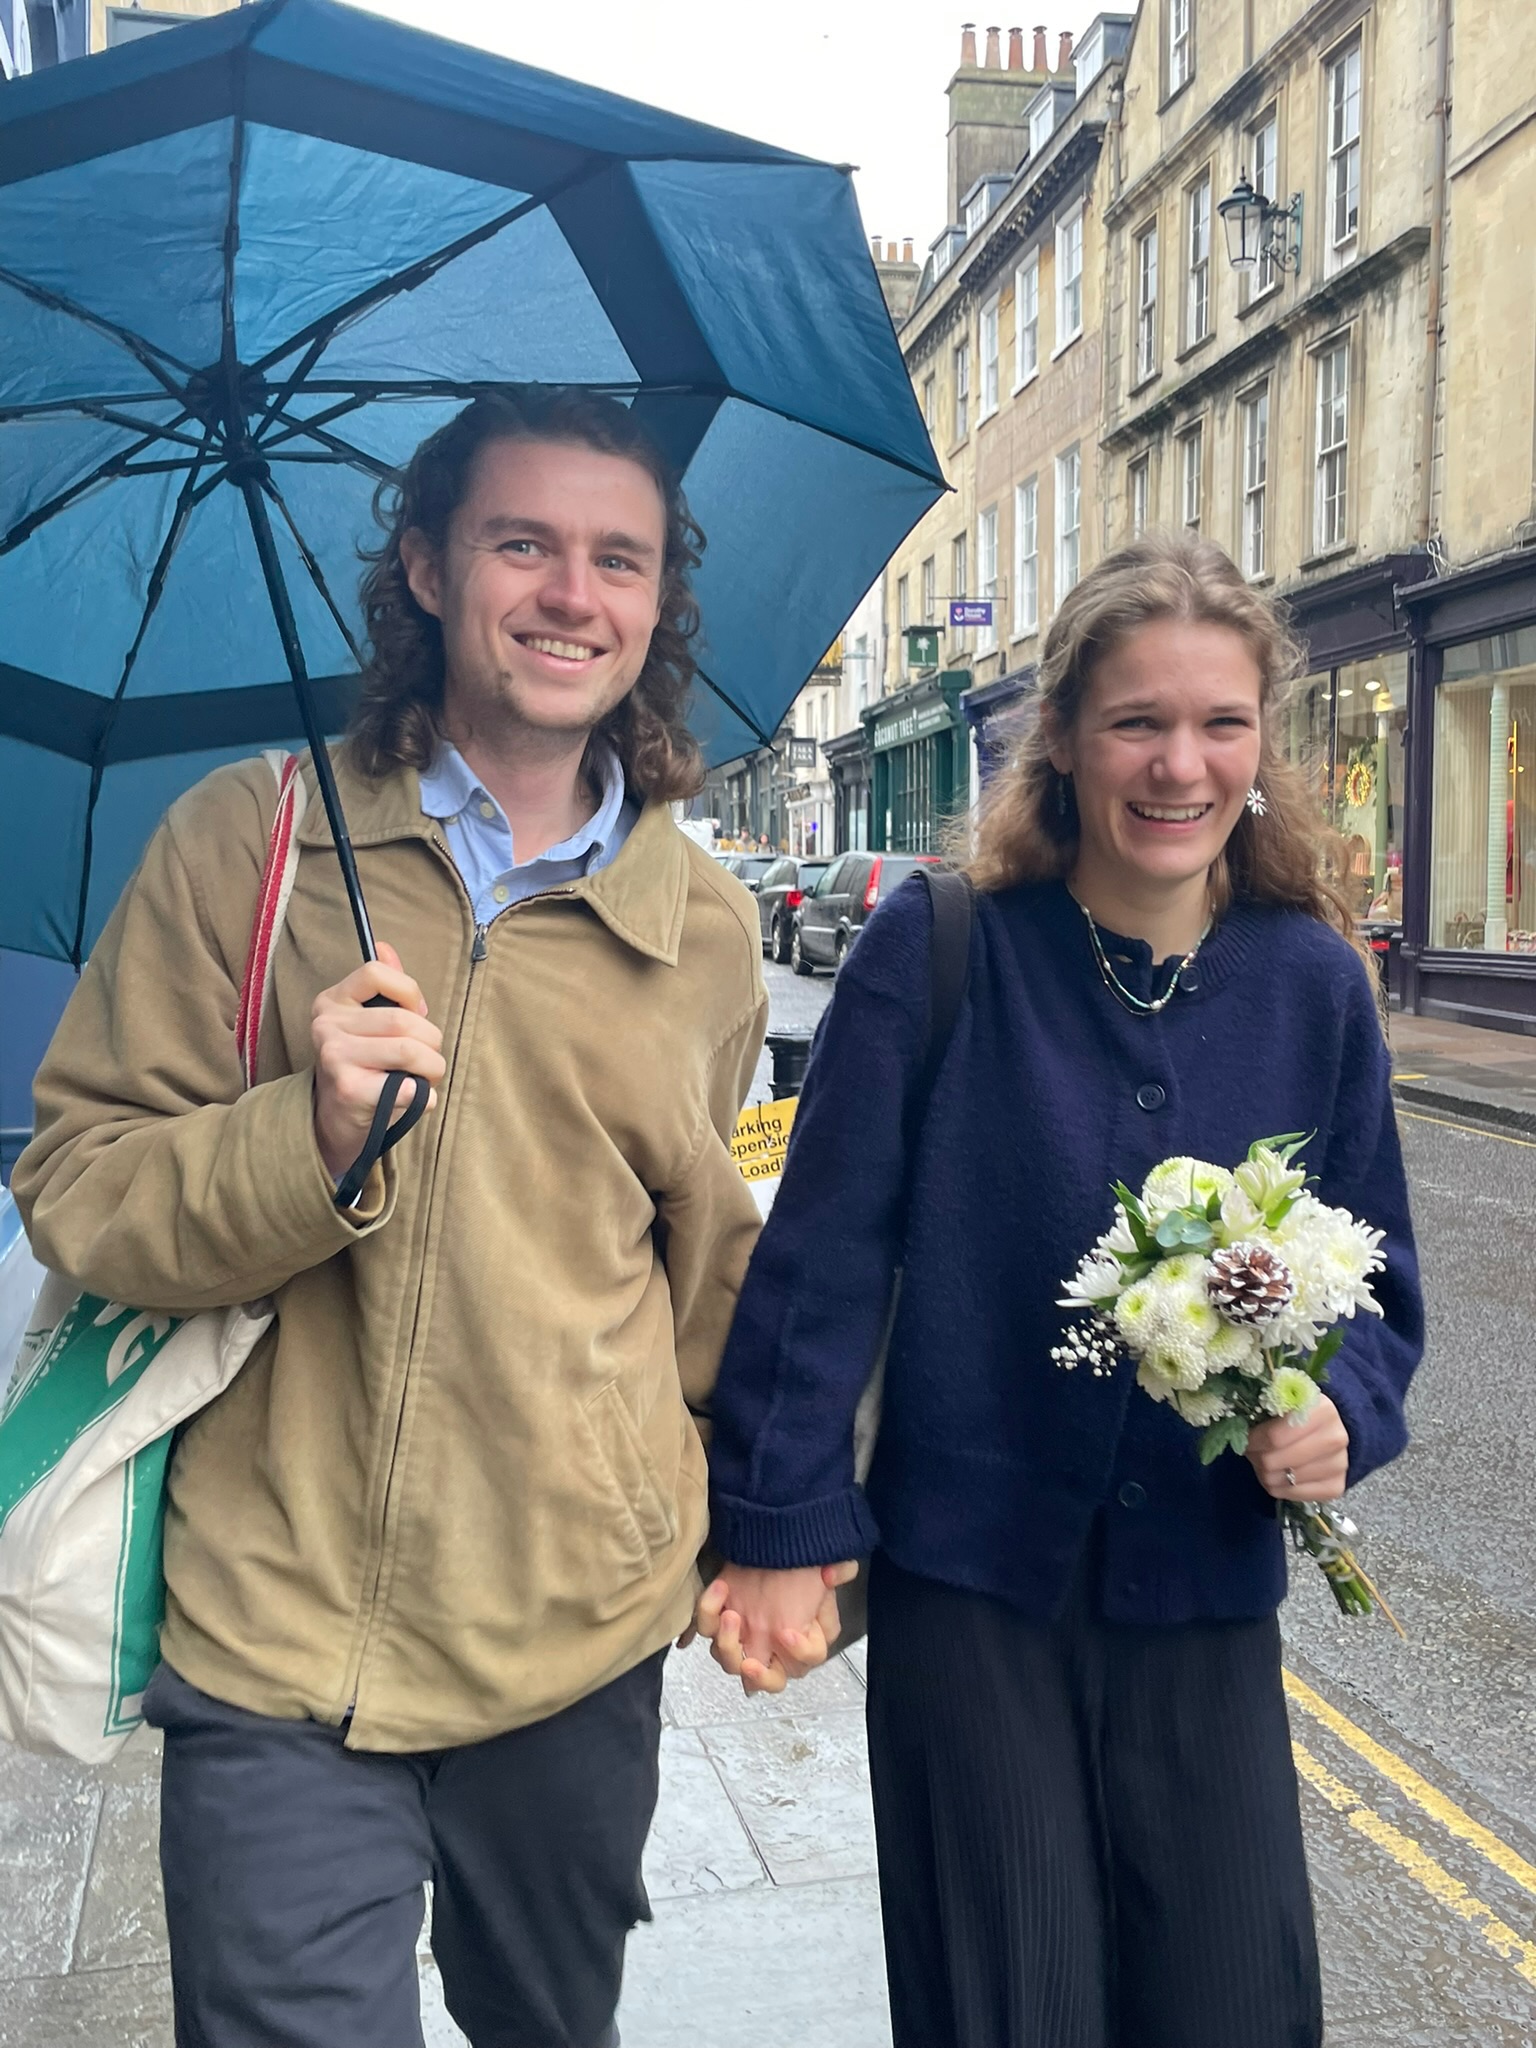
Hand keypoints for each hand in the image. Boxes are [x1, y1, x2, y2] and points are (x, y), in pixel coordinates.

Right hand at [310, 942, 445, 1182]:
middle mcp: (326, 1026)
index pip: (376, 972)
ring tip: (424, 1078)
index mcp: (331, 1001)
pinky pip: (411, 1088)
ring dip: (433, 1069)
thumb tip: (385, 946)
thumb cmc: (362, 1065)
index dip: (410, 992)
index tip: (416, 1014)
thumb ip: (381, 987)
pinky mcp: (350, 1091)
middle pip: (403, 1020)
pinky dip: (425, 1097)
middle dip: (432, 1041)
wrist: (336, 1121)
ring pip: (411, 1050)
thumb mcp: (367, 1022)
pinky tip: (411, 1099)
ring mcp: (335, 1058)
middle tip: (429, 1058)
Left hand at [690, 1561, 857, 1694]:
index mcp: (800, 1640)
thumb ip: (839, 1572)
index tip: (788, 1632)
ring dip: (727, 1643)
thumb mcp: (822, 1565)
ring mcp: (741, 1635)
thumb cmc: (795, 1560)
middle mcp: (771, 1645)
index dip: (799, 1652)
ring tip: (731, 1615)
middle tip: (749, 1664)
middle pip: (767, 1681)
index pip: (805, 1661)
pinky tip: (720, 1589)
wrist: (770, 1537)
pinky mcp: (717, 1618)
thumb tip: (836, 1573)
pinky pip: (705, 1626)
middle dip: (758, 1678)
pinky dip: (708, 1611)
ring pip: (728, 1660)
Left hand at [1248, 1394, 1349, 1502]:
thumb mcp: (1282, 1402)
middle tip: (1254, 1451)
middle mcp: (1335, 1438)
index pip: (1274, 1437)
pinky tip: (1280, 1474)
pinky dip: (1279, 1487)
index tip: (1246, 1438)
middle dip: (1257, 1457)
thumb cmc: (1297, 1413)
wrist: (1329, 1430)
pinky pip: (1292, 1495)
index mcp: (1322, 1410)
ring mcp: (1338, 1465)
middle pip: (1274, 1461)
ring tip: (1267, 1461)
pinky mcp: (1336, 1487)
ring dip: (1266, 1473)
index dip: (1253, 1440)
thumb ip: (1263, 1409)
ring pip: (1281, 1480)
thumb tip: (1236, 1429)